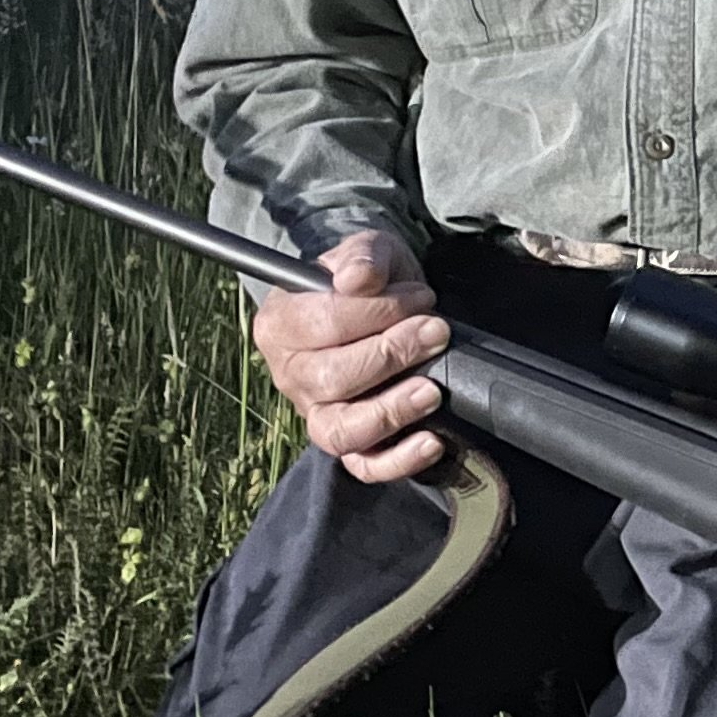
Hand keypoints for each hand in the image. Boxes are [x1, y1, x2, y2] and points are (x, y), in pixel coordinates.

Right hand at [252, 229, 450, 483]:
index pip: (323, 325)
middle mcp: (290, 375)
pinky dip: (398, 461)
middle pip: (331, 379)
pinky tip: (432, 441)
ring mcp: (316, 413)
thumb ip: (363, 256)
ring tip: (433, 390)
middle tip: (435, 333)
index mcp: (280, 324)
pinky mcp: (348, 442)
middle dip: (391, 356)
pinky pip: (364, 465)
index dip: (377, 313)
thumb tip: (358, 279)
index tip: (421, 299)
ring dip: (391, 411)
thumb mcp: (368, 251)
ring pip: (341, 431)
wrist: (385, 305)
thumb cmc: (371, 280)